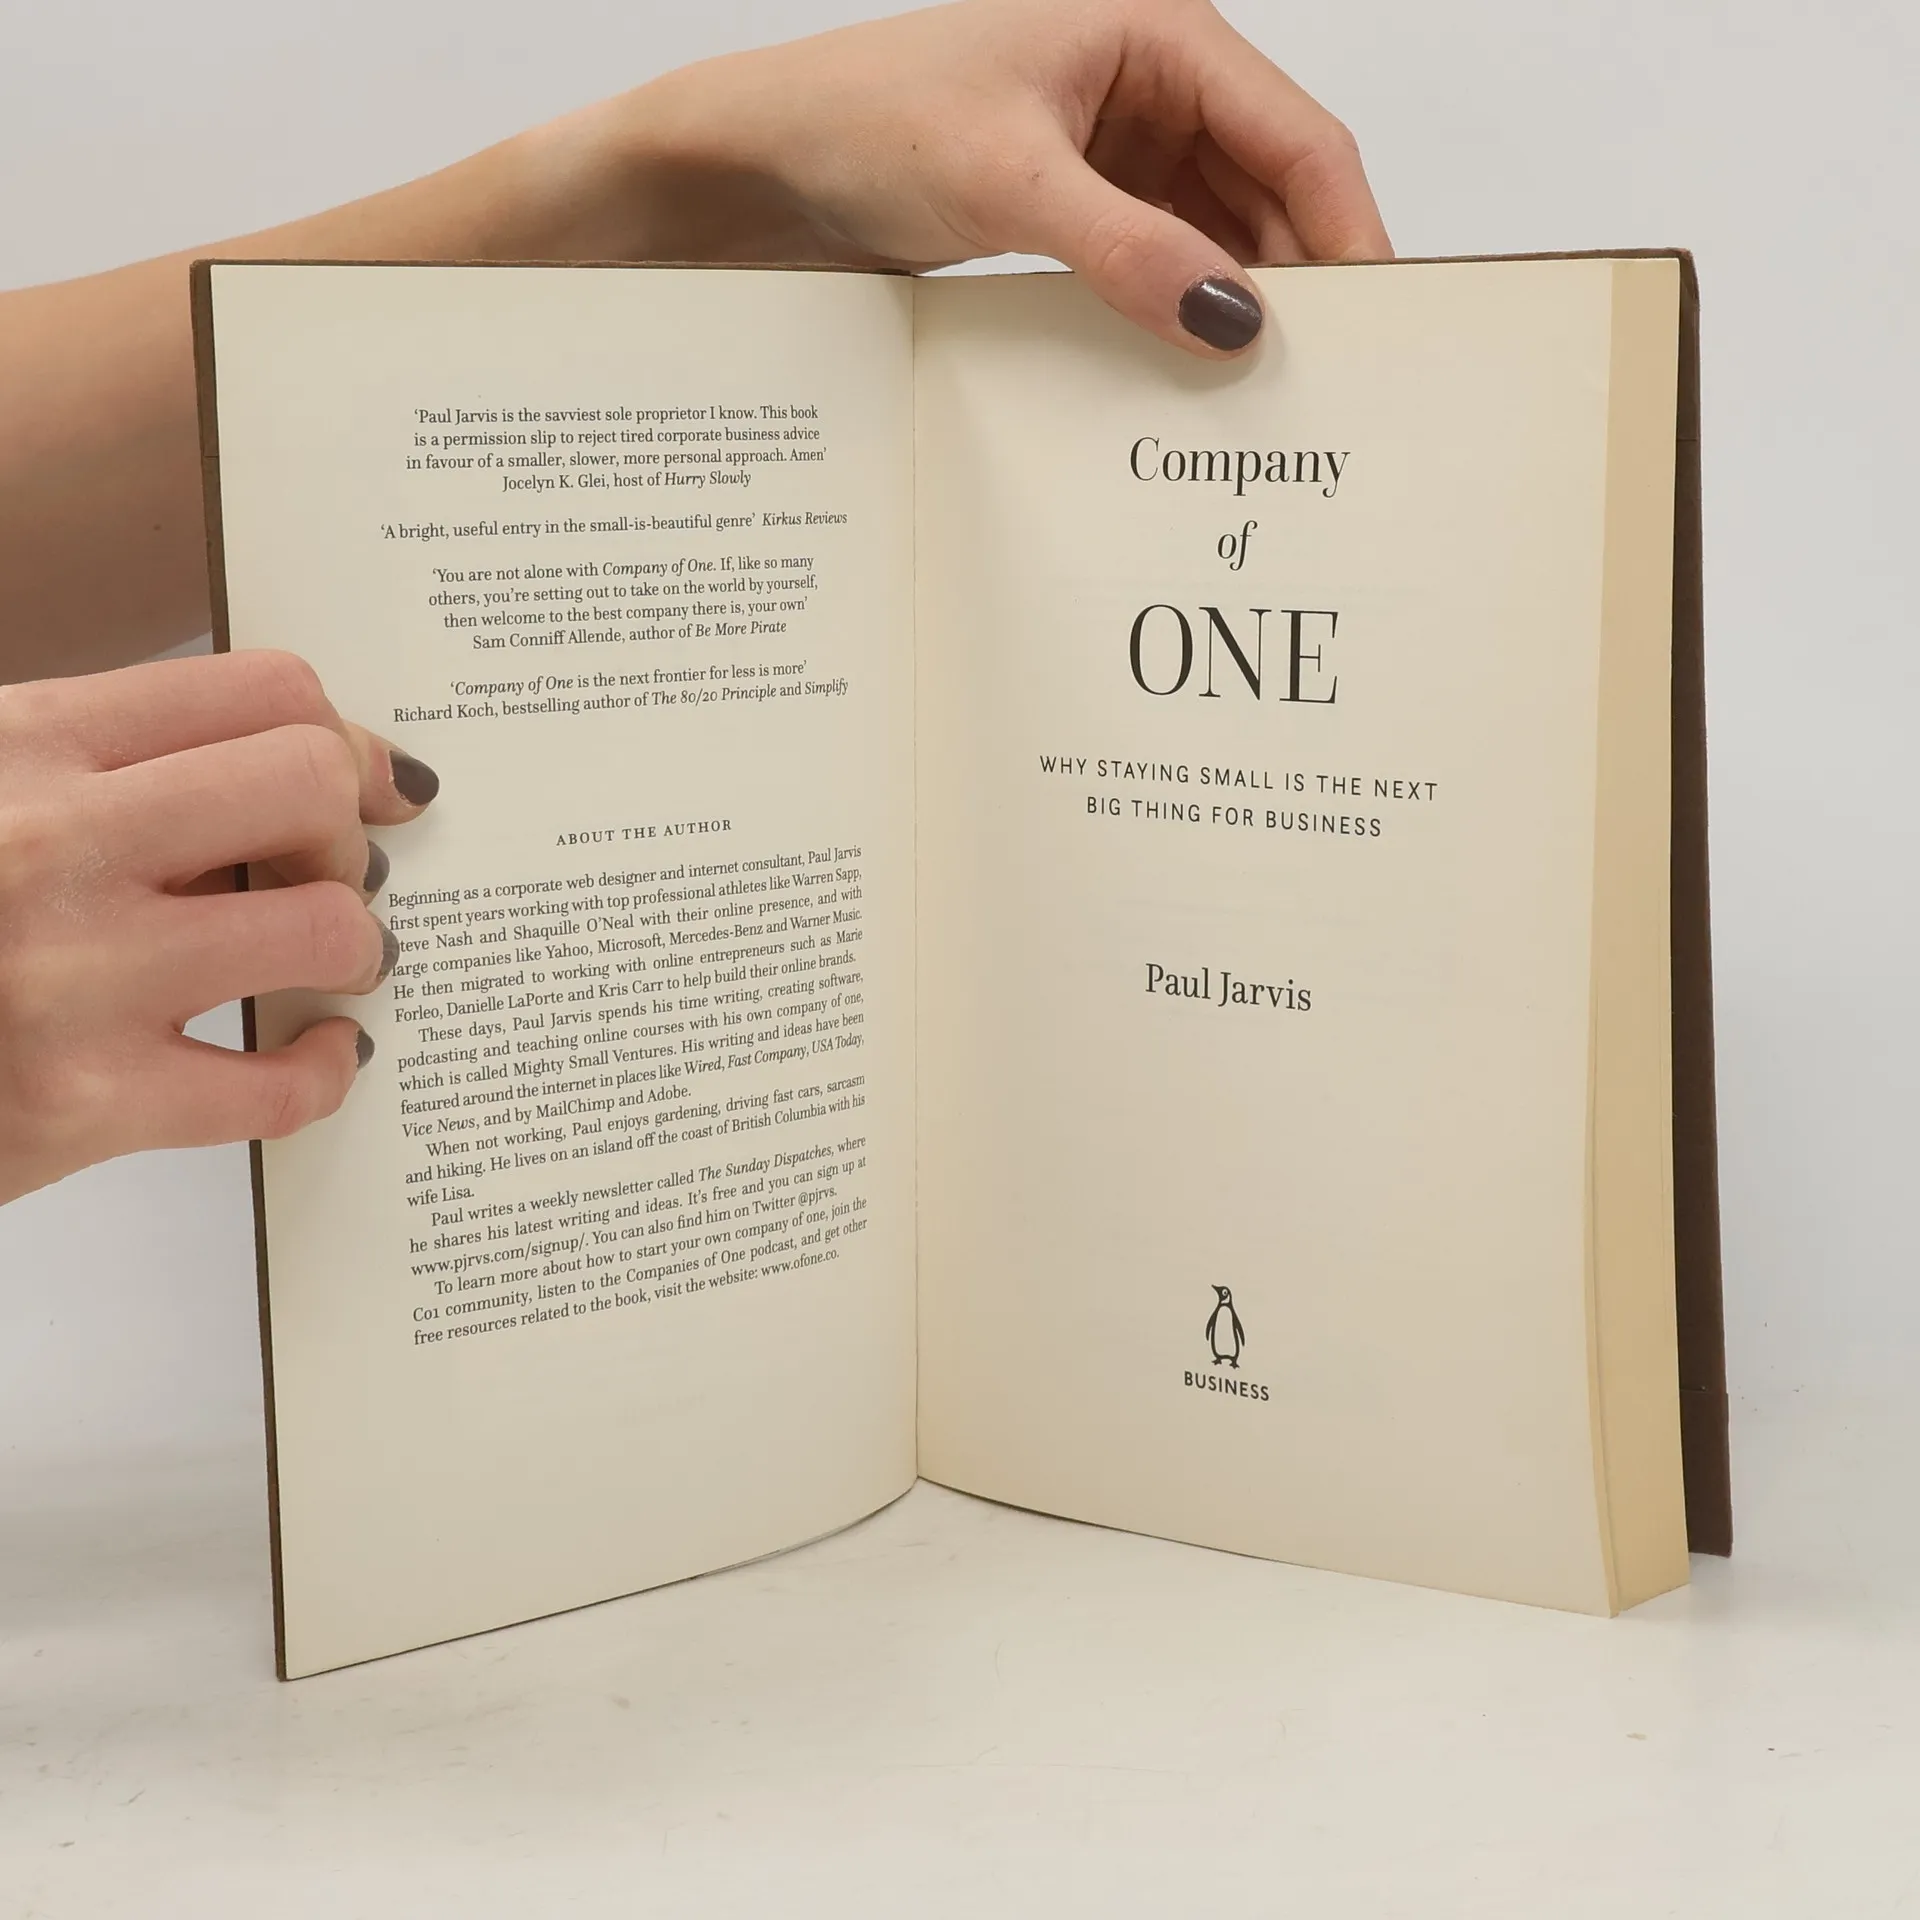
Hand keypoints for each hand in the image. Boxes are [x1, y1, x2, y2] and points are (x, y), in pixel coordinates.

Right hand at [0, 650, 438, 1203]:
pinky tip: (311, 1054)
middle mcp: (52, 844)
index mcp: (21, 744)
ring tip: (326, 962)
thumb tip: (284, 774)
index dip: (342, 735)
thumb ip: (98, 771)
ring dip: (353, 946)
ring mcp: (73, 980)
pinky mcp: (81, 1108)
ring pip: (326, 928)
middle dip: (346, 829)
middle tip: (327, 870)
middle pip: (310, 783)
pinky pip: (280, 1087)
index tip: (360, 777)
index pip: (262, 689)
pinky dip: (322, 1072)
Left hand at [587, 0, 1390, 353]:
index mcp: (1160, 38)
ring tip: (1266, 397)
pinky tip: (1188, 376)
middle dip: (1301, 282)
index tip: (1382, 325)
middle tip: (1329, 384)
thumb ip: (1131, 252)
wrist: (762, 160)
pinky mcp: (1080, 210)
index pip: (1297, 138)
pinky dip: (1179, 315)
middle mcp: (1152, 89)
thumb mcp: (1011, 183)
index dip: (1348, 232)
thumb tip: (1234, 323)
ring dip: (1239, 308)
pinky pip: (1161, 265)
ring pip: (1220, 237)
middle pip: (1271, 193)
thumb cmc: (865, 118)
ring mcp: (1118, 154)